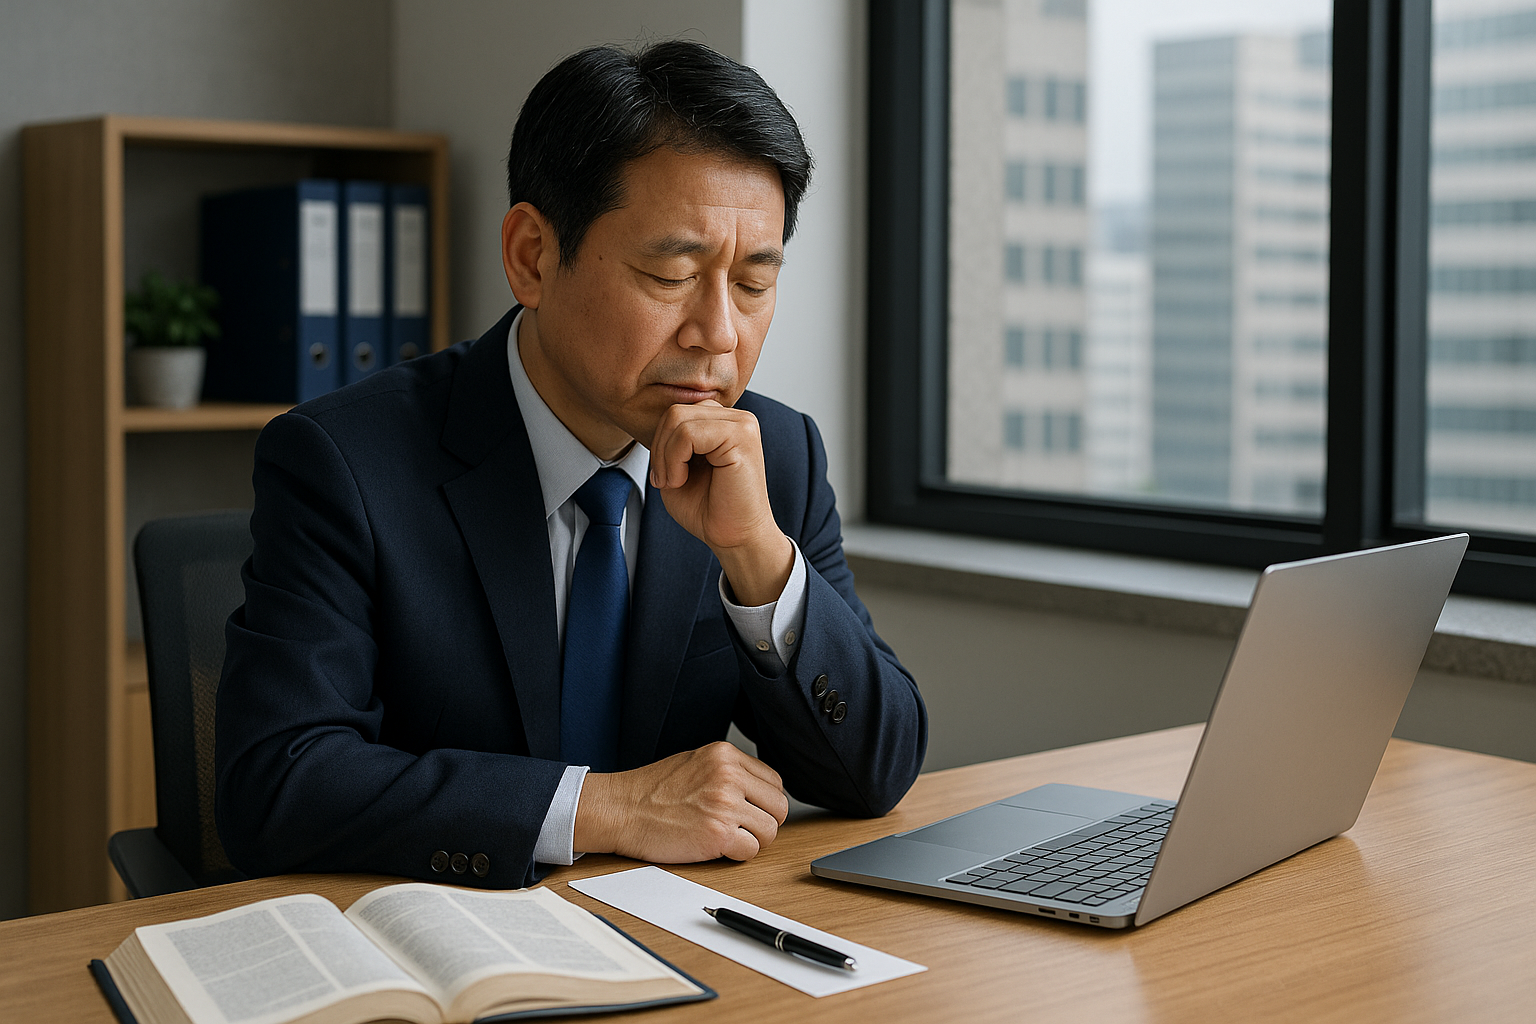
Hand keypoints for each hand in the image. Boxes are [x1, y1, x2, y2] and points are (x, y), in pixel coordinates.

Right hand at [573, 742, 789, 861]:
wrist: (621, 809)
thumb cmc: (652, 790)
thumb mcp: (696, 762)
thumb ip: (729, 771)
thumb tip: (758, 789)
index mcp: (725, 755)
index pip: (774, 781)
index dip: (764, 802)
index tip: (750, 811)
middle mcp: (729, 776)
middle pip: (778, 807)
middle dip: (764, 822)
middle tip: (741, 828)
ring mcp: (725, 805)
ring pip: (770, 831)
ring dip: (752, 841)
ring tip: (727, 838)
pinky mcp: (718, 834)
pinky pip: (751, 851)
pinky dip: (737, 855)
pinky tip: (717, 848)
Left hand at [649, 401, 793, 605]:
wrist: (735, 538)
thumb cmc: (710, 510)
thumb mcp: (678, 467)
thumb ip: (670, 441)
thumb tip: (657, 422)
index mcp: (723, 422)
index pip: (676, 411)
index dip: (660, 443)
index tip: (664, 476)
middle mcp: (736, 417)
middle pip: (674, 411)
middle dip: (659, 448)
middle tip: (666, 480)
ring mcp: (742, 424)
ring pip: (677, 419)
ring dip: (665, 456)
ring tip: (675, 481)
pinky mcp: (741, 436)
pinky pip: (687, 433)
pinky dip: (674, 459)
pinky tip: (682, 479)